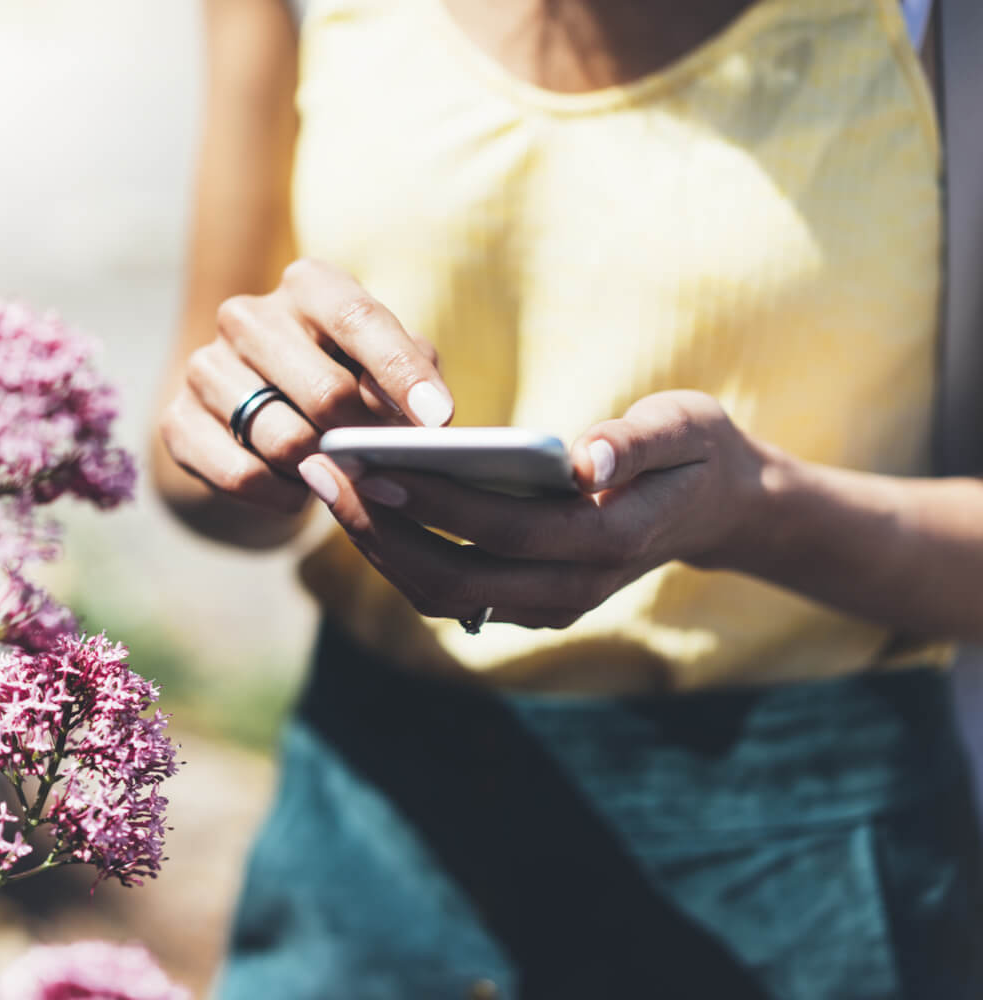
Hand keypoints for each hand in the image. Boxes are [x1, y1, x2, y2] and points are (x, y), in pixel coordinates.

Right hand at [160, 258, 451, 513]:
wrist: (266, 415)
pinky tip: (299, 491)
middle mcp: (248, 315)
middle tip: (388, 467)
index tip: (439, 420)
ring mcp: (206, 365)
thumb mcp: (388, 365)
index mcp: (309, 285)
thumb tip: (427, 417)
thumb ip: (414, 373)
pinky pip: (243, 475)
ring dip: (326, 472)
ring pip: (286, 441)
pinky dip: (284, 495)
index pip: (359, 320)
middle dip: (366, 439)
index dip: (403, 372)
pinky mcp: (176, 420)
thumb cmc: (348, 379)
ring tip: (342, 474)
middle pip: (326, 392)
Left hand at [297, 391, 770, 627]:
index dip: (436, 503)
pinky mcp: (531, 602)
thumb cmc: (693, 453)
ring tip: (329, 489)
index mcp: (609, 540)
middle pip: (458, 577)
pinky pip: (452, 595)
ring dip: (380, 548)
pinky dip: (402, 559)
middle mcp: (575, 588)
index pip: (506, 530)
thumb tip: (586, 458)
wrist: (712, 507)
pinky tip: (366, 512)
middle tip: (322, 473)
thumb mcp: (684, 427)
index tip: (370, 466)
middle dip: (382, 529)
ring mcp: (551, 604)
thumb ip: (636, 443)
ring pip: (445, 596)